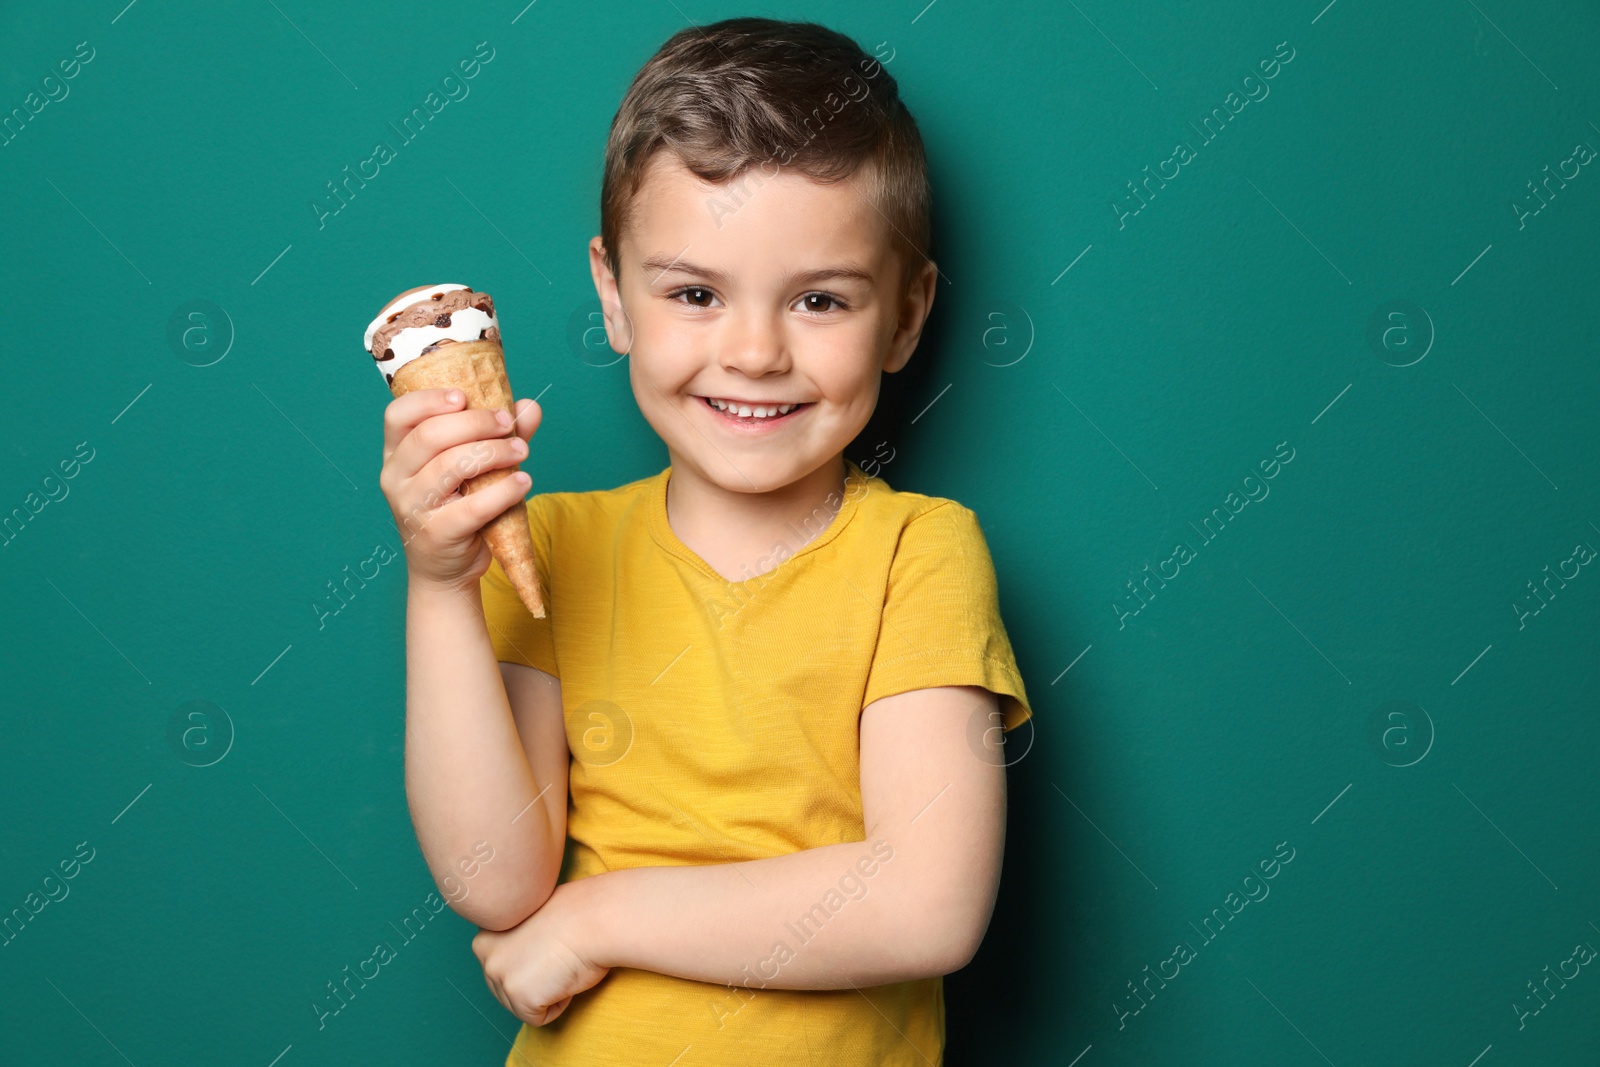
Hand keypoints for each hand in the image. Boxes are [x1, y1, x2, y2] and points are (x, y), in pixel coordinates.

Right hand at [378, 389, 541, 593]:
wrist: (444, 568)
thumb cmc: (456, 508)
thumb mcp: (472, 468)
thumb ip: (497, 435)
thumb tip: (529, 406)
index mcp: (396, 454)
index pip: (398, 415)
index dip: (429, 400)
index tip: (464, 397)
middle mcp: (395, 477)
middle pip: (429, 435)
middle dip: (475, 423)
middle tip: (508, 423)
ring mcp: (412, 507)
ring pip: (451, 466)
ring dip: (494, 452)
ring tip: (522, 451)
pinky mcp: (436, 533)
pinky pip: (474, 506)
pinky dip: (504, 490)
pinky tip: (524, 482)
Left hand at [471, 881, 609, 1025]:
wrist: (594, 918)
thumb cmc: (575, 913)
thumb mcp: (531, 919)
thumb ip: (514, 940)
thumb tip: (522, 959)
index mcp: (485, 934)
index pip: (502, 968)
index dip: (530, 961)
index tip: (547, 945)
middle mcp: (484, 954)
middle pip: (506, 990)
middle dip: (535, 981)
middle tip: (556, 956)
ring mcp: (499, 976)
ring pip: (520, 1006)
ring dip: (545, 993)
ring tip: (560, 963)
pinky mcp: (518, 996)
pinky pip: (538, 1017)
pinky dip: (557, 1005)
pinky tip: (565, 976)